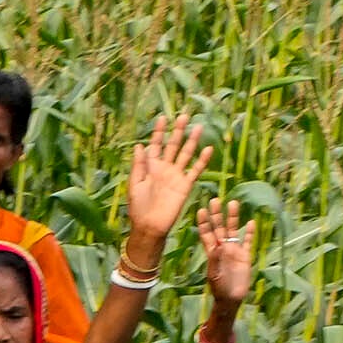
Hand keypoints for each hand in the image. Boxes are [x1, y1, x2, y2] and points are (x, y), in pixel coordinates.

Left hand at [115, 111, 204, 262]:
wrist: (150, 227)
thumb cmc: (138, 208)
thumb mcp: (134, 185)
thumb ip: (138, 165)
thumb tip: (139, 146)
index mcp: (151, 166)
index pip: (156, 145)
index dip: (159, 132)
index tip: (163, 118)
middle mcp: (165, 168)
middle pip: (173, 145)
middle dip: (178, 131)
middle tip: (184, 116)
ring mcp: (176, 176)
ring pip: (185, 154)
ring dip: (192, 141)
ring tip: (198, 127)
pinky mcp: (185, 185)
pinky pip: (195, 170)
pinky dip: (202, 160)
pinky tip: (208, 149)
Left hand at [193, 206, 255, 310]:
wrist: (232, 299)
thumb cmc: (219, 289)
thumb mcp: (214, 275)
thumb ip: (215, 260)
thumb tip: (217, 245)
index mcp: (212, 251)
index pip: (206, 233)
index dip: (203, 222)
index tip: (201, 209)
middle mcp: (222, 247)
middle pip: (219, 227)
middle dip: (217, 214)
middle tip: (215, 200)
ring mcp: (234, 250)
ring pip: (233, 230)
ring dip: (233, 217)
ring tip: (233, 203)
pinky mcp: (245, 255)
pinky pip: (248, 241)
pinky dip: (249, 232)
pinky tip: (250, 222)